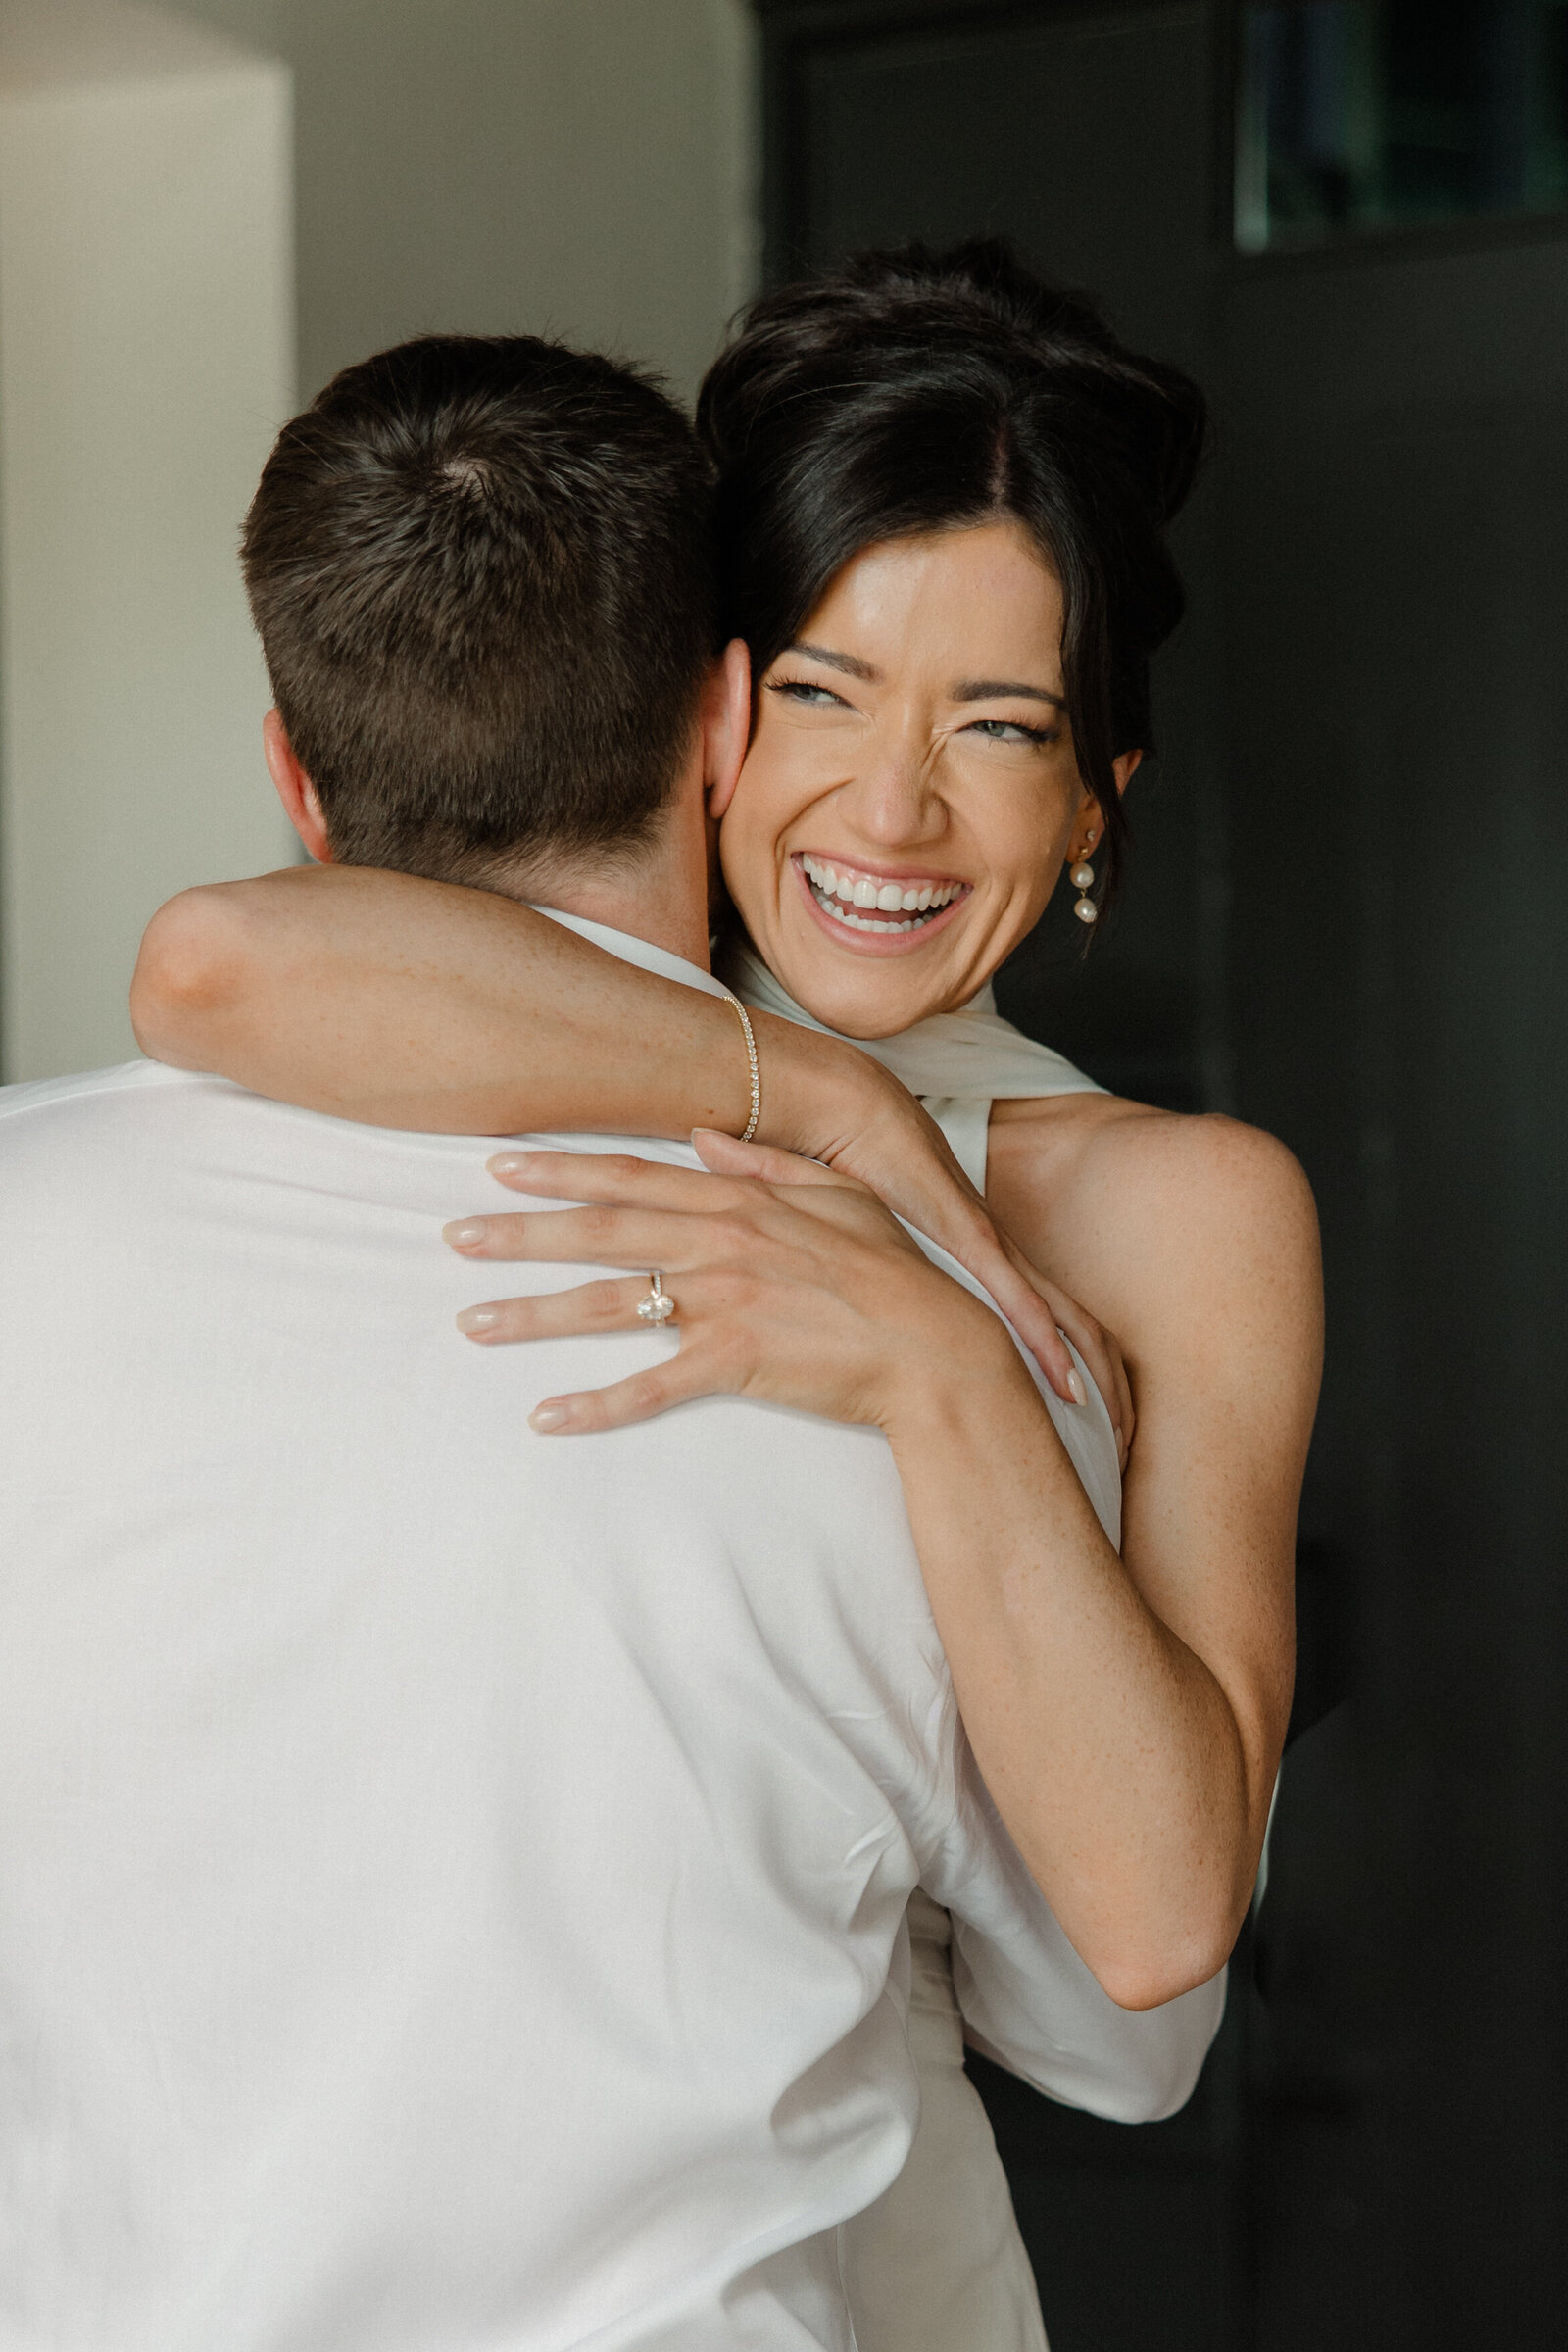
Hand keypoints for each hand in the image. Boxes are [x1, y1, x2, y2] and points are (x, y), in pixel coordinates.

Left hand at [443, 1142, 1022, 1436]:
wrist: (935, 1348)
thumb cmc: (893, 1273)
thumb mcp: (836, 1197)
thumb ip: (765, 1166)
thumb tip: (702, 1140)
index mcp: (737, 1204)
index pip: (632, 1178)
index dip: (561, 1170)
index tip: (499, 1166)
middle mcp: (720, 1244)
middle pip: (601, 1233)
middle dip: (521, 1234)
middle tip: (452, 1238)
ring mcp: (725, 1302)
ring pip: (610, 1305)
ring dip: (534, 1313)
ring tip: (472, 1322)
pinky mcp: (736, 1362)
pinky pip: (651, 1386)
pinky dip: (595, 1404)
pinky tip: (546, 1415)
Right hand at [759, 1064, 1134, 1468]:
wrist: (857, 1115)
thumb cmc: (866, 1172)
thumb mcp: (885, 1248)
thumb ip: (897, 1284)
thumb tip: (885, 1331)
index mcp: (993, 1261)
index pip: (1059, 1328)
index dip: (1085, 1374)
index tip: (1099, 1426)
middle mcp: (1007, 1259)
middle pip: (1083, 1334)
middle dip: (1113, 1394)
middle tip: (1127, 1449)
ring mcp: (996, 1250)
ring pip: (1069, 1327)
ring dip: (1097, 1382)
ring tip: (1118, 1437)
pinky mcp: (974, 1243)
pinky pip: (1022, 1304)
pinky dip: (1048, 1348)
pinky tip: (1068, 1388)